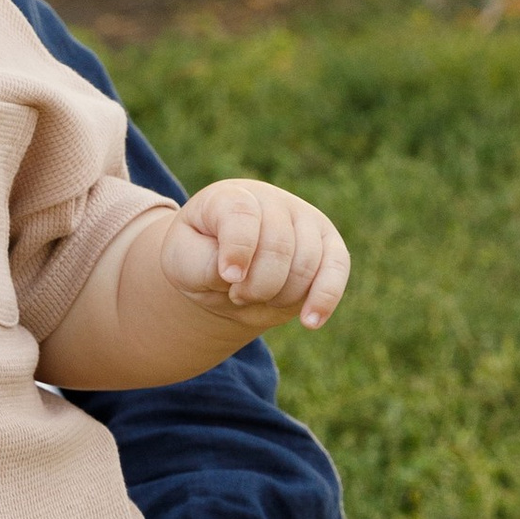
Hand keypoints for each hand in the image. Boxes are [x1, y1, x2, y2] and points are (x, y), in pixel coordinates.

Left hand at [158, 180, 348, 333]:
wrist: (225, 271)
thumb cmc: (199, 257)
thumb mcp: (181, 260)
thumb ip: (200, 263)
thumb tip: (235, 274)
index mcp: (232, 196)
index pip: (242, 214)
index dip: (238, 248)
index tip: (229, 277)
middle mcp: (273, 202)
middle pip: (278, 247)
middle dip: (256, 286)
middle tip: (236, 294)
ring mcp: (306, 220)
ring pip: (306, 264)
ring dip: (278, 297)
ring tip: (257, 297)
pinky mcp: (329, 246)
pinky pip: (338, 269)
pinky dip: (325, 298)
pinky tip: (310, 322)